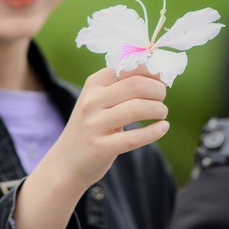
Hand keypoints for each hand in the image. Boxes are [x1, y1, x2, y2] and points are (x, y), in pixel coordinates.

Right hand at [13, 66, 168, 228]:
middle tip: (162, 98)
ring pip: (137, 108)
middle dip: (158, 90)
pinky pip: (134, 137)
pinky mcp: (101, 147)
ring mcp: (95, 124)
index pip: (127, 66)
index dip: (151, 72)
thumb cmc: (92, 126)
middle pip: (136, 85)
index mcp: (94, 84)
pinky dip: (155, 131)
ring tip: (161, 113)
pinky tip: (163, 128)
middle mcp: (92, 101)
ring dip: (158, 109)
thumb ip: (122, 86)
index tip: (160, 80)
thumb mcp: (98, 100)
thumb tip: (159, 75)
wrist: (66, 162)